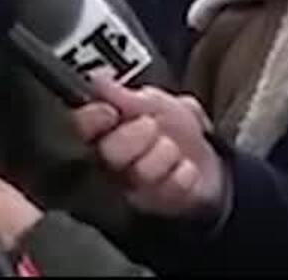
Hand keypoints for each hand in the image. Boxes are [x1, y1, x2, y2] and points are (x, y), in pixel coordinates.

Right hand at [69, 80, 223, 219]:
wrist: (208, 158)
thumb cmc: (173, 128)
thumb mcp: (152, 100)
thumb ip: (122, 94)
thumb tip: (96, 81)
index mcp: (100, 133)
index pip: (79, 126)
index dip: (92, 119)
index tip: (110, 112)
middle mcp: (108, 164)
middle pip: (109, 152)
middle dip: (137, 134)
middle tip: (151, 126)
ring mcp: (130, 189)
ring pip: (141, 171)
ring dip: (165, 153)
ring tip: (171, 149)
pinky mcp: (155, 207)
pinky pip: (170, 188)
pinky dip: (184, 173)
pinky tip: (183, 169)